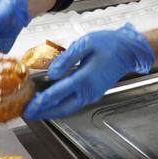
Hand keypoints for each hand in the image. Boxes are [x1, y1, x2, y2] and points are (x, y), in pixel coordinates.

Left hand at [23, 24, 154, 119]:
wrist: (129, 50)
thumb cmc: (109, 44)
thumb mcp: (86, 44)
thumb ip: (67, 58)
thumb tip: (53, 72)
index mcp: (85, 78)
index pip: (58, 93)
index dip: (42, 101)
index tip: (30, 105)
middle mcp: (88, 91)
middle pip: (62, 107)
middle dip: (44, 112)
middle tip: (29, 114)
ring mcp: (92, 94)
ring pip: (68, 108)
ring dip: (51, 111)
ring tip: (37, 112)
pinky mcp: (93, 93)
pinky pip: (74, 104)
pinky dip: (61, 106)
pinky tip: (53, 105)